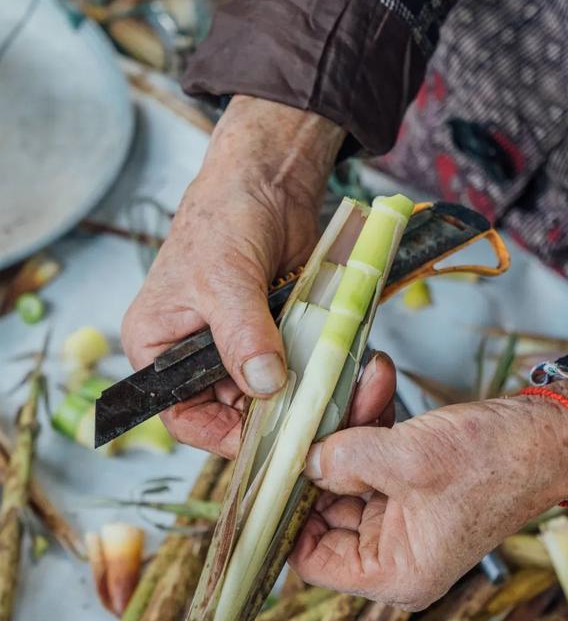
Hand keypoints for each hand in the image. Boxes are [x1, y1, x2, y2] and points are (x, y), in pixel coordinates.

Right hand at [121, 96, 344, 455]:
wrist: (268, 180)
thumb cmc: (223, 218)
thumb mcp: (224, 278)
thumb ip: (242, 334)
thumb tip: (264, 385)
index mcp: (160, 351)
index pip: (185, 416)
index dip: (223, 435)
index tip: (268, 440)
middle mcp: (198, 357)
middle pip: (237, 412)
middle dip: (278, 418)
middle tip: (320, 420)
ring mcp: (243, 348)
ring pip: (276, 396)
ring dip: (309, 397)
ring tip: (344, 392)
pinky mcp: (280, 337)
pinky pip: (302, 371)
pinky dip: (325, 374)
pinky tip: (352, 371)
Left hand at [291, 375, 567, 609]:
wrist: (549, 436)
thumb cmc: (492, 461)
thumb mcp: (409, 459)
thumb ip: (346, 461)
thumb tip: (301, 459)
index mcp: (395, 573)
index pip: (311, 558)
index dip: (287, 513)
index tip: (273, 466)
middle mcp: (395, 554)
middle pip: (324, 510)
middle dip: (320, 456)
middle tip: (313, 411)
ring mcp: (402, 519)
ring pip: (346, 476)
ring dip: (347, 428)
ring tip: (360, 386)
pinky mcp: (410, 486)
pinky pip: (371, 459)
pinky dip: (369, 423)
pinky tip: (375, 382)